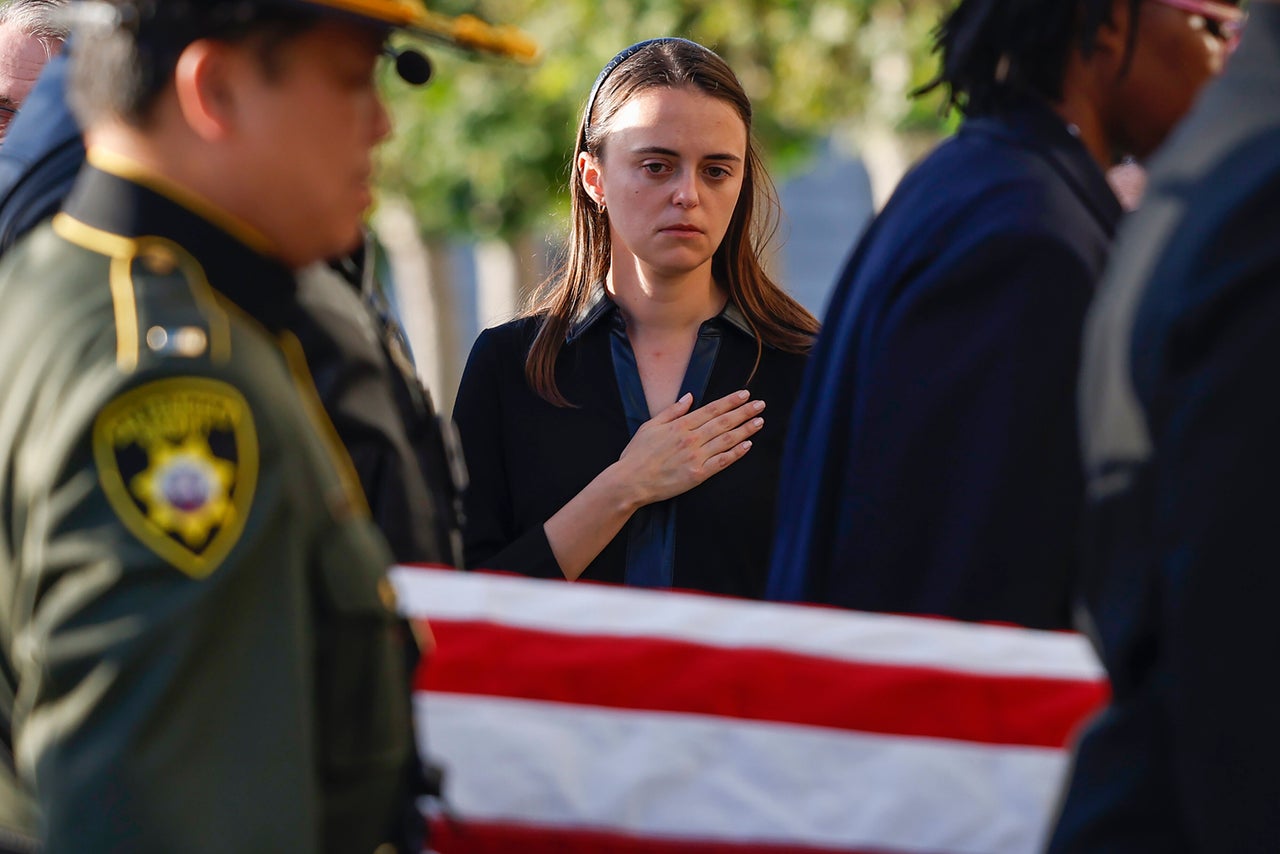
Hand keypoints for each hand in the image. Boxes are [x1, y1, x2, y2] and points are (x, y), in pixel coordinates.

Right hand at [616, 389, 764, 505]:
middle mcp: (691, 439)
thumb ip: (672, 411)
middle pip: (724, 422)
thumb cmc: (637, 454)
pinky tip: (747, 445)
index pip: (712, 409)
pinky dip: (736, 453)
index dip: (730, 401)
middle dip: (744, 412)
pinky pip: (722, 461)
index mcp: (680, 425)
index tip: (745, 394)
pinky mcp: (698, 474)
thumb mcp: (650, 426)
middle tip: (760, 405)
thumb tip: (689, 397)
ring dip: (745, 429)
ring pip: (726, 440)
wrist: (630, 481)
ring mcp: (696, 457)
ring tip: (759, 421)